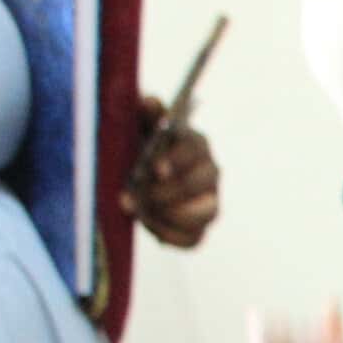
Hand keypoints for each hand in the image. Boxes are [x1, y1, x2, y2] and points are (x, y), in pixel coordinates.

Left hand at [124, 99, 218, 247]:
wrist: (137, 175)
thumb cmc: (139, 146)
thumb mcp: (138, 124)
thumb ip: (145, 113)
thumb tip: (151, 103)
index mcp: (197, 144)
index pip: (195, 151)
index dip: (176, 161)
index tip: (156, 169)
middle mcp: (210, 173)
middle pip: (197, 185)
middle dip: (163, 192)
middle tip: (132, 195)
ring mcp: (209, 203)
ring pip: (202, 214)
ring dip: (166, 214)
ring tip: (138, 210)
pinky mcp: (200, 229)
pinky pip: (192, 239)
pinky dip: (168, 235)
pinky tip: (148, 224)